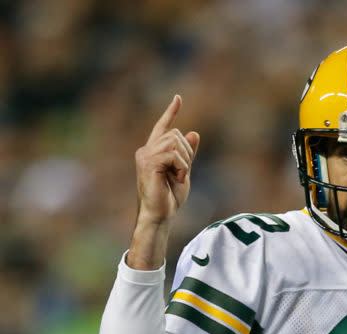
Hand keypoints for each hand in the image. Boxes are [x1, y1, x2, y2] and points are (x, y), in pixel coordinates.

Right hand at [135, 95, 199, 225]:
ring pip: (176, 143)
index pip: (162, 127)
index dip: (171, 112)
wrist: (160, 215)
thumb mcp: (183, 172)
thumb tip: (193, 132)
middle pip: (176, 134)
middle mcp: (146, 150)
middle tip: (181, 173)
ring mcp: (145, 155)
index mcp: (153, 151)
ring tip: (178, 177)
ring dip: (185, 161)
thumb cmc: (169, 197)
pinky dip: (182, 167)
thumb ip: (187, 154)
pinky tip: (177, 178)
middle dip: (187, 153)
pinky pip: (174, 154)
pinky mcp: (148, 162)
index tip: (178, 98)